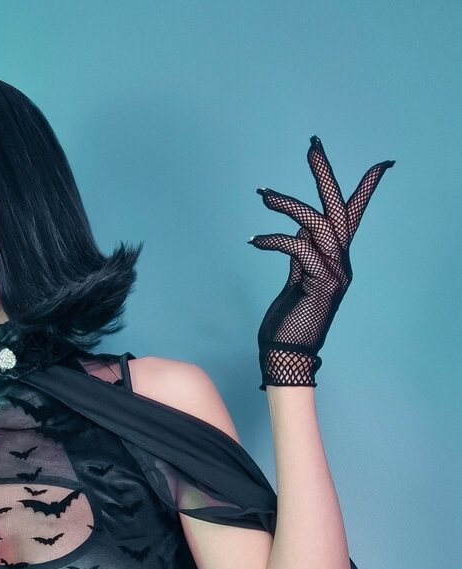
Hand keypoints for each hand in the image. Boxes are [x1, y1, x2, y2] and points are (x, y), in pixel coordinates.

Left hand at [249, 135, 394, 389]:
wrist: (286, 356)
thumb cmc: (288, 322)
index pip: (353, 217)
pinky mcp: (318, 283)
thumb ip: (301, 253)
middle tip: (313, 144)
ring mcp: (333, 273)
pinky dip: (274, 239)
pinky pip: (297, 248)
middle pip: (339, 209)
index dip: (366, 189)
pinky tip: (255, 240)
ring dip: (288, 204)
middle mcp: (341, 263)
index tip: (381, 165)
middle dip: (325, 174)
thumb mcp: (296, 281)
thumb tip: (300, 224)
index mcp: (338, 261)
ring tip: (263, 193)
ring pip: (316, 224)